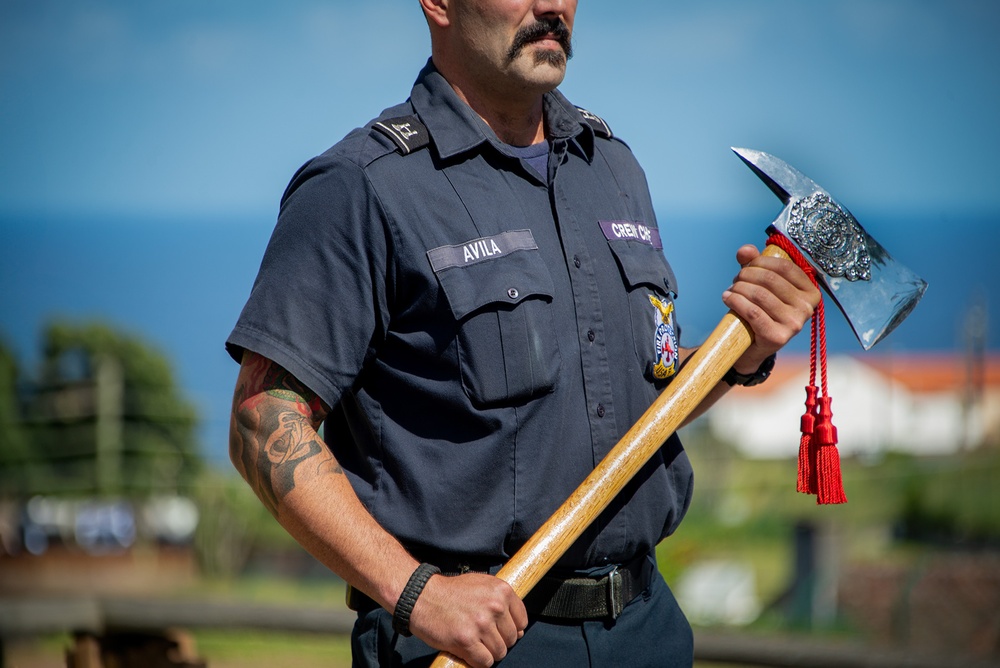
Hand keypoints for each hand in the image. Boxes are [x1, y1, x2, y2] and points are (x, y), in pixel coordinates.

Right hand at [408, 572, 526, 667]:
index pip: (522, 621)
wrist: (422, 596)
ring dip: (487, 652)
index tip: (498, 629)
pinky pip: (484, 662)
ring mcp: (481, 624)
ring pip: (499, 653)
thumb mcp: (481, 585)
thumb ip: (501, 603)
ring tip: (473, 642)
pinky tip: (468, 650)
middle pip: (511, 639)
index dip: (510, 628)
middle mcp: (495, 607)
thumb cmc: (451, 592)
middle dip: (498, 641)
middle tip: (481, 635)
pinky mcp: (466, 640)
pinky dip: (477, 661)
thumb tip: (519, 630)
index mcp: (502, 591)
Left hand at [722, 244, 819, 372]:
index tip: (746, 265)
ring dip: (738, 288)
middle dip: (747, 275)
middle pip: (770, 279)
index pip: (785, 267)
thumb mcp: (761, 284)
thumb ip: (754, 263)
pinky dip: (735, 301)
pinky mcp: (778, 337)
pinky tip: (727, 298)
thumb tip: (745, 250)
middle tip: (736, 279)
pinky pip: (752, 312)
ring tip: (731, 290)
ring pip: (759, 295)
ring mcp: (794, 324)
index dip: (761, 261)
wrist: (753, 345)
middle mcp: (806, 308)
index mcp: (810, 292)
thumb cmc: (761, 309)